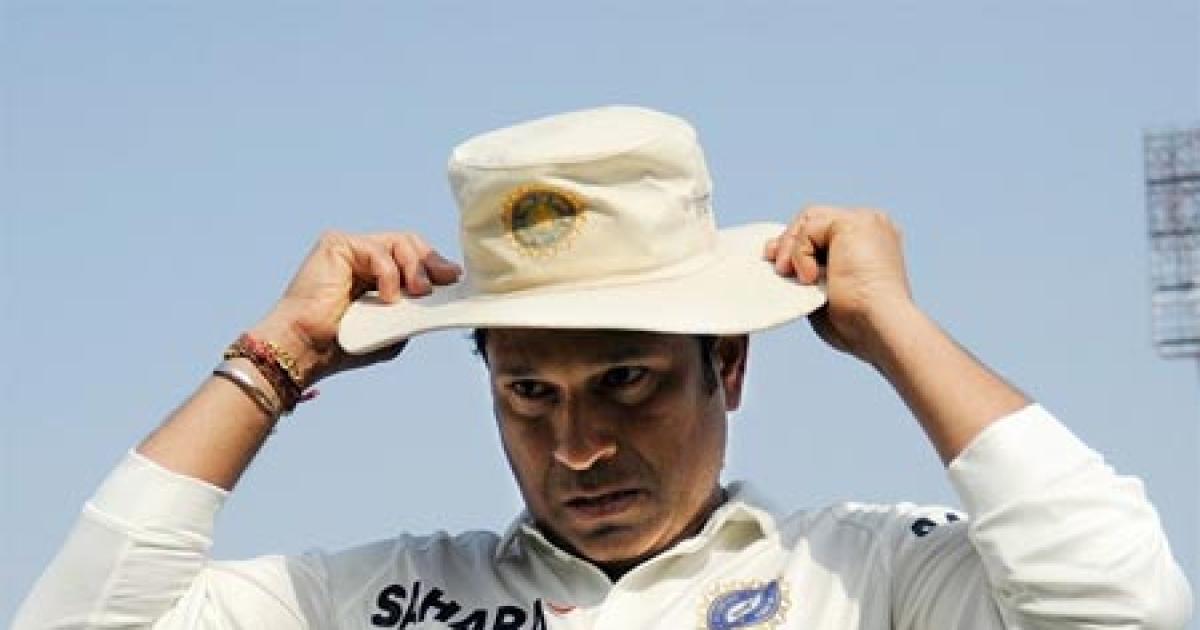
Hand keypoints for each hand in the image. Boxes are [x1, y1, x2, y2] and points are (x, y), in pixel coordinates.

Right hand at [251, 231, 461, 384]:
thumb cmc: (344, 345)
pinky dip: (389, 273)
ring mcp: (349, 248)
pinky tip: (387, 297)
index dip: (436, 266)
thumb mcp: (393, 328)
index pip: (414, 258)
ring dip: (415, 268)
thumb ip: (416, 310)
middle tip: (445, 280)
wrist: (307, 348)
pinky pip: (377, 249)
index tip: (455, 279)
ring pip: (399, 241)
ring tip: (417, 292)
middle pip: (410, 243)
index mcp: (375, 274)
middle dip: (432, 261)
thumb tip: (448, 294)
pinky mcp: (336, 244)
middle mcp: (362, 257)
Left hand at [764, 206, 913, 364]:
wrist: (879, 326)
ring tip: (795, 278)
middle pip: (815, 219)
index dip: (798, 245)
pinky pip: (809, 228)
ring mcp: (864, 221)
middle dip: (789, 241)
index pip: (825, 231)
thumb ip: (807, 274)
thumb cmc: (858, 324)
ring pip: (809, 219)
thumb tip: (781, 264)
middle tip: (779, 268)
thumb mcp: (825, 294)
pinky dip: (800, 253)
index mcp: (871, 242)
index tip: (781, 266)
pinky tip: (810, 277)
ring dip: (792, 248)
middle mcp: (871, 225)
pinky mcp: (852, 223)